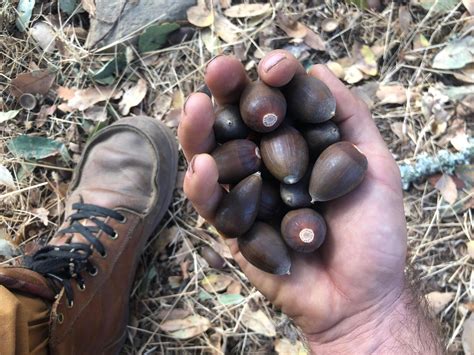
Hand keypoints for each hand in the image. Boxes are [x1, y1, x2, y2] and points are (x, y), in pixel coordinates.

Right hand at [178, 50, 440, 352]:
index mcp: (297, 146)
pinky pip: (212, 205)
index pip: (276, 105)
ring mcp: (246, 194)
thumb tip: (318, 70)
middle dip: (226, 96)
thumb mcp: (373, 164)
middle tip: (219, 69)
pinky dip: (205, 187)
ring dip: (201, 134)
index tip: (273, 67)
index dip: (270, 83)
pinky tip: (202, 167)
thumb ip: (348, 117)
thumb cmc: (372, 230)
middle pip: (237, 125)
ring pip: (213, 159)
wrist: (362, 292)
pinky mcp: (231, 228)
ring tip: (196, 107)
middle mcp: (266, 165)